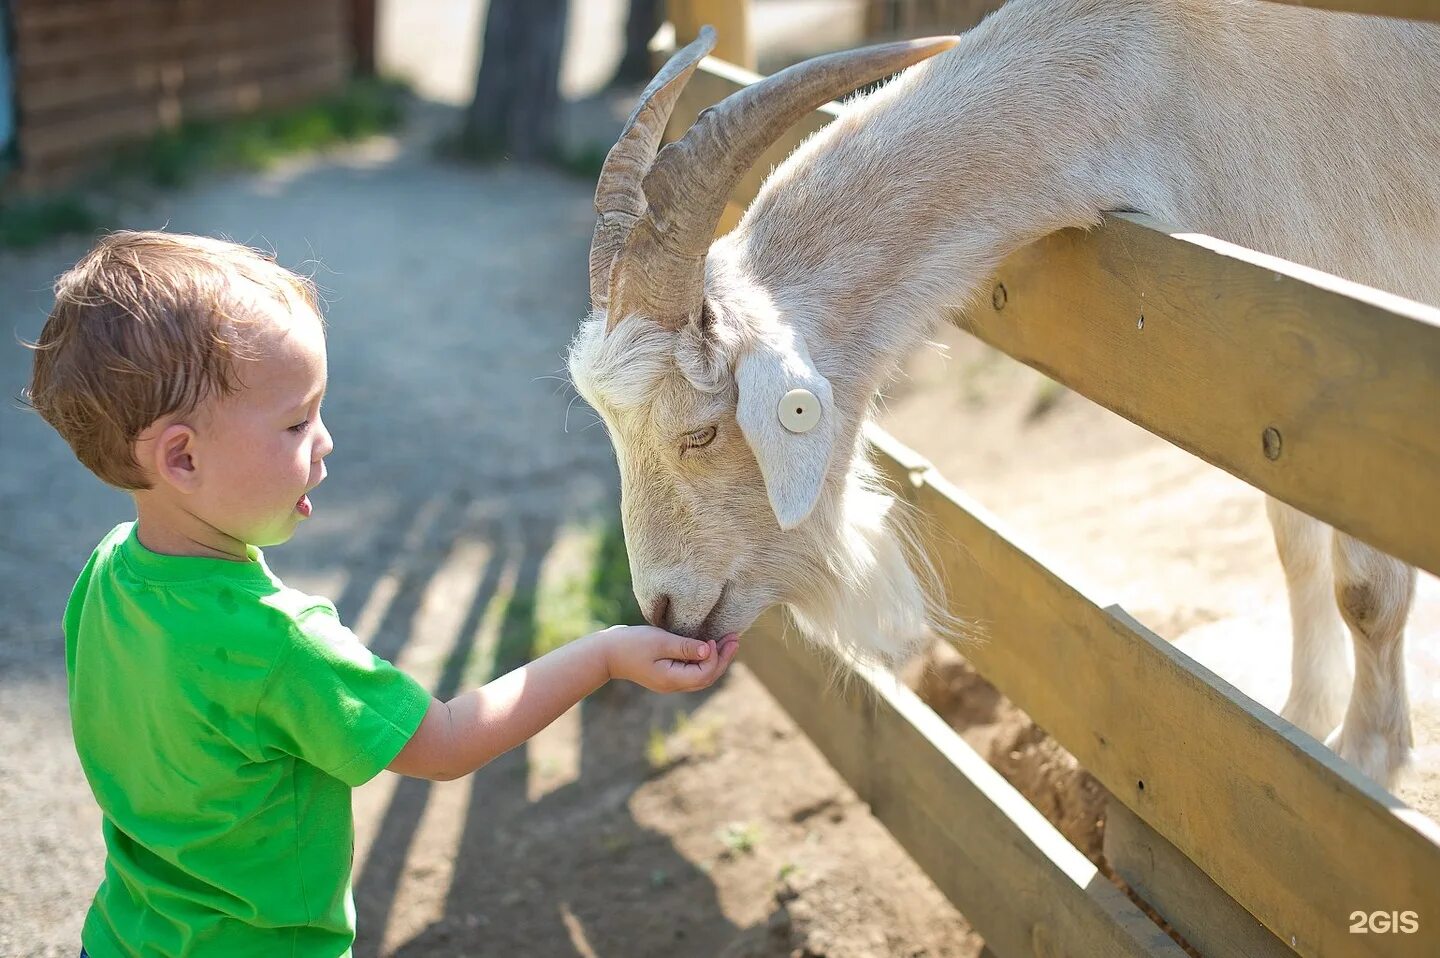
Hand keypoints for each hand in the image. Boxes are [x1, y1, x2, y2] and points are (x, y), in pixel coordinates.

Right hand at [596, 625, 740, 692]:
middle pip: (707, 677)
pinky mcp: (667, 673)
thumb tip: (709, 650)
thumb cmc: (630, 644)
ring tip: (728, 640)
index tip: (715, 638)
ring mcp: (670, 681)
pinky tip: (709, 645)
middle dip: (723, 658)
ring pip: (701, 675)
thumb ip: (685, 647)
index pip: (704, 674)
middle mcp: (674, 684)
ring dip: (716, 658)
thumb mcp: (659, 642)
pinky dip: (704, 659)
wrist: (605, 653)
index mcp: (672, 679)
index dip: (716, 657)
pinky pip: (692, 670)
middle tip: (736, 638)